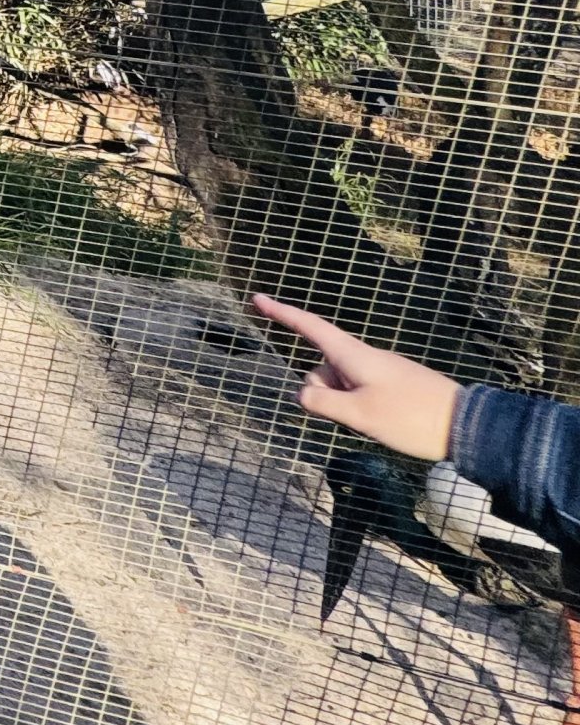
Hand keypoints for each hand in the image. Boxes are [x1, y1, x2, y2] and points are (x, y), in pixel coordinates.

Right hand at [249, 294, 460, 461]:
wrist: (467, 425)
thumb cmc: (411, 417)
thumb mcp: (359, 415)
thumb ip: (322, 402)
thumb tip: (303, 394)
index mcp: (354, 356)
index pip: (309, 327)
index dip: (282, 313)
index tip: (257, 299)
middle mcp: (364, 358)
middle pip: (321, 369)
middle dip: (323, 393)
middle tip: (355, 417)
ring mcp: (380, 371)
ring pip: (340, 385)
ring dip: (344, 404)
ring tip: (377, 422)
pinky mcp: (393, 385)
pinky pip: (359, 392)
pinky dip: (359, 406)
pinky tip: (386, 423)